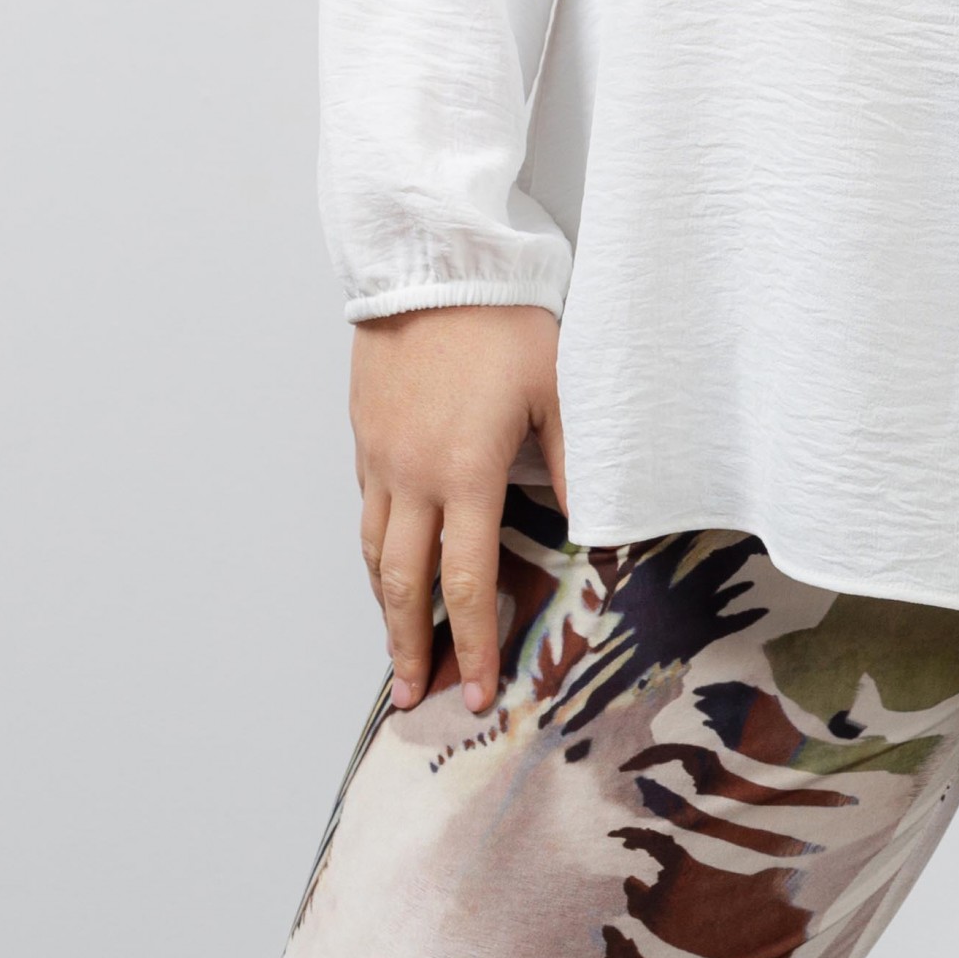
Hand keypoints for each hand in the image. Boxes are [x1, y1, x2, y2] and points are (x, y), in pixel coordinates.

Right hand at [349, 304, 566, 715]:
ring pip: (374, 551)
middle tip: (416, 695)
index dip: (473, 645)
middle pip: (402, 584)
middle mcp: (413, 477)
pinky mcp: (363, 433)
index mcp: (465, 473)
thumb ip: (573, 465)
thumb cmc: (502, 318)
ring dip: (384, 607)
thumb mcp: (557, 387)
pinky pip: (365, 508)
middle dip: (410, 648)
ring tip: (396, 648)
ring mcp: (380, 457)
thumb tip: (595, 531)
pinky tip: (388, 561)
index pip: (465, 584)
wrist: (433, 261)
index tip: (478, 692)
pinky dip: (375, 548)